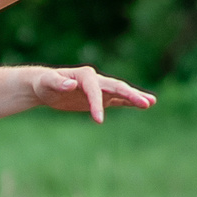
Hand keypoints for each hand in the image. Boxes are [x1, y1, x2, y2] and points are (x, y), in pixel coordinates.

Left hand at [29, 66, 155, 123]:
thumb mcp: (46, 82)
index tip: (98, 120)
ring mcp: (99, 89)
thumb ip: (58, 82)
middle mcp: (95, 80)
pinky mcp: (100, 98)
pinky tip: (143, 105)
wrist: (45, 86)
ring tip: (152, 102)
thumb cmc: (44, 83)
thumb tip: (70, 84)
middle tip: (147, 103)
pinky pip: (117, 101)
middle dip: (130, 95)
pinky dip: (129, 102)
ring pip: (120, 93)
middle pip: (116, 87)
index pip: (94, 89)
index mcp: (84, 75)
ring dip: (136, 97)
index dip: (97, 104)